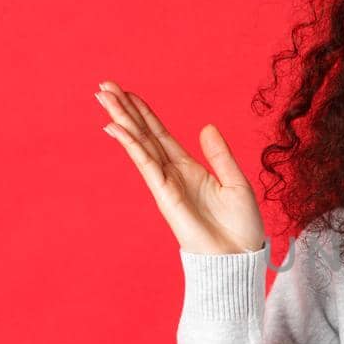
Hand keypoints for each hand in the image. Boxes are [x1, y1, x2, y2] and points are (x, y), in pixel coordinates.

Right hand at [94, 81, 266, 254]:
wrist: (239, 257)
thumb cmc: (240, 226)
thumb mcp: (236, 182)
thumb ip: (220, 155)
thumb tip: (206, 127)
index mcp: (189, 168)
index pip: (160, 134)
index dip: (144, 113)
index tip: (127, 93)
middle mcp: (172, 174)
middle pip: (143, 134)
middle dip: (124, 110)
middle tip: (103, 86)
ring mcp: (166, 184)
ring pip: (140, 144)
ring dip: (121, 120)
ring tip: (103, 97)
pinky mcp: (165, 196)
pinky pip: (146, 164)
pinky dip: (132, 145)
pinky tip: (116, 128)